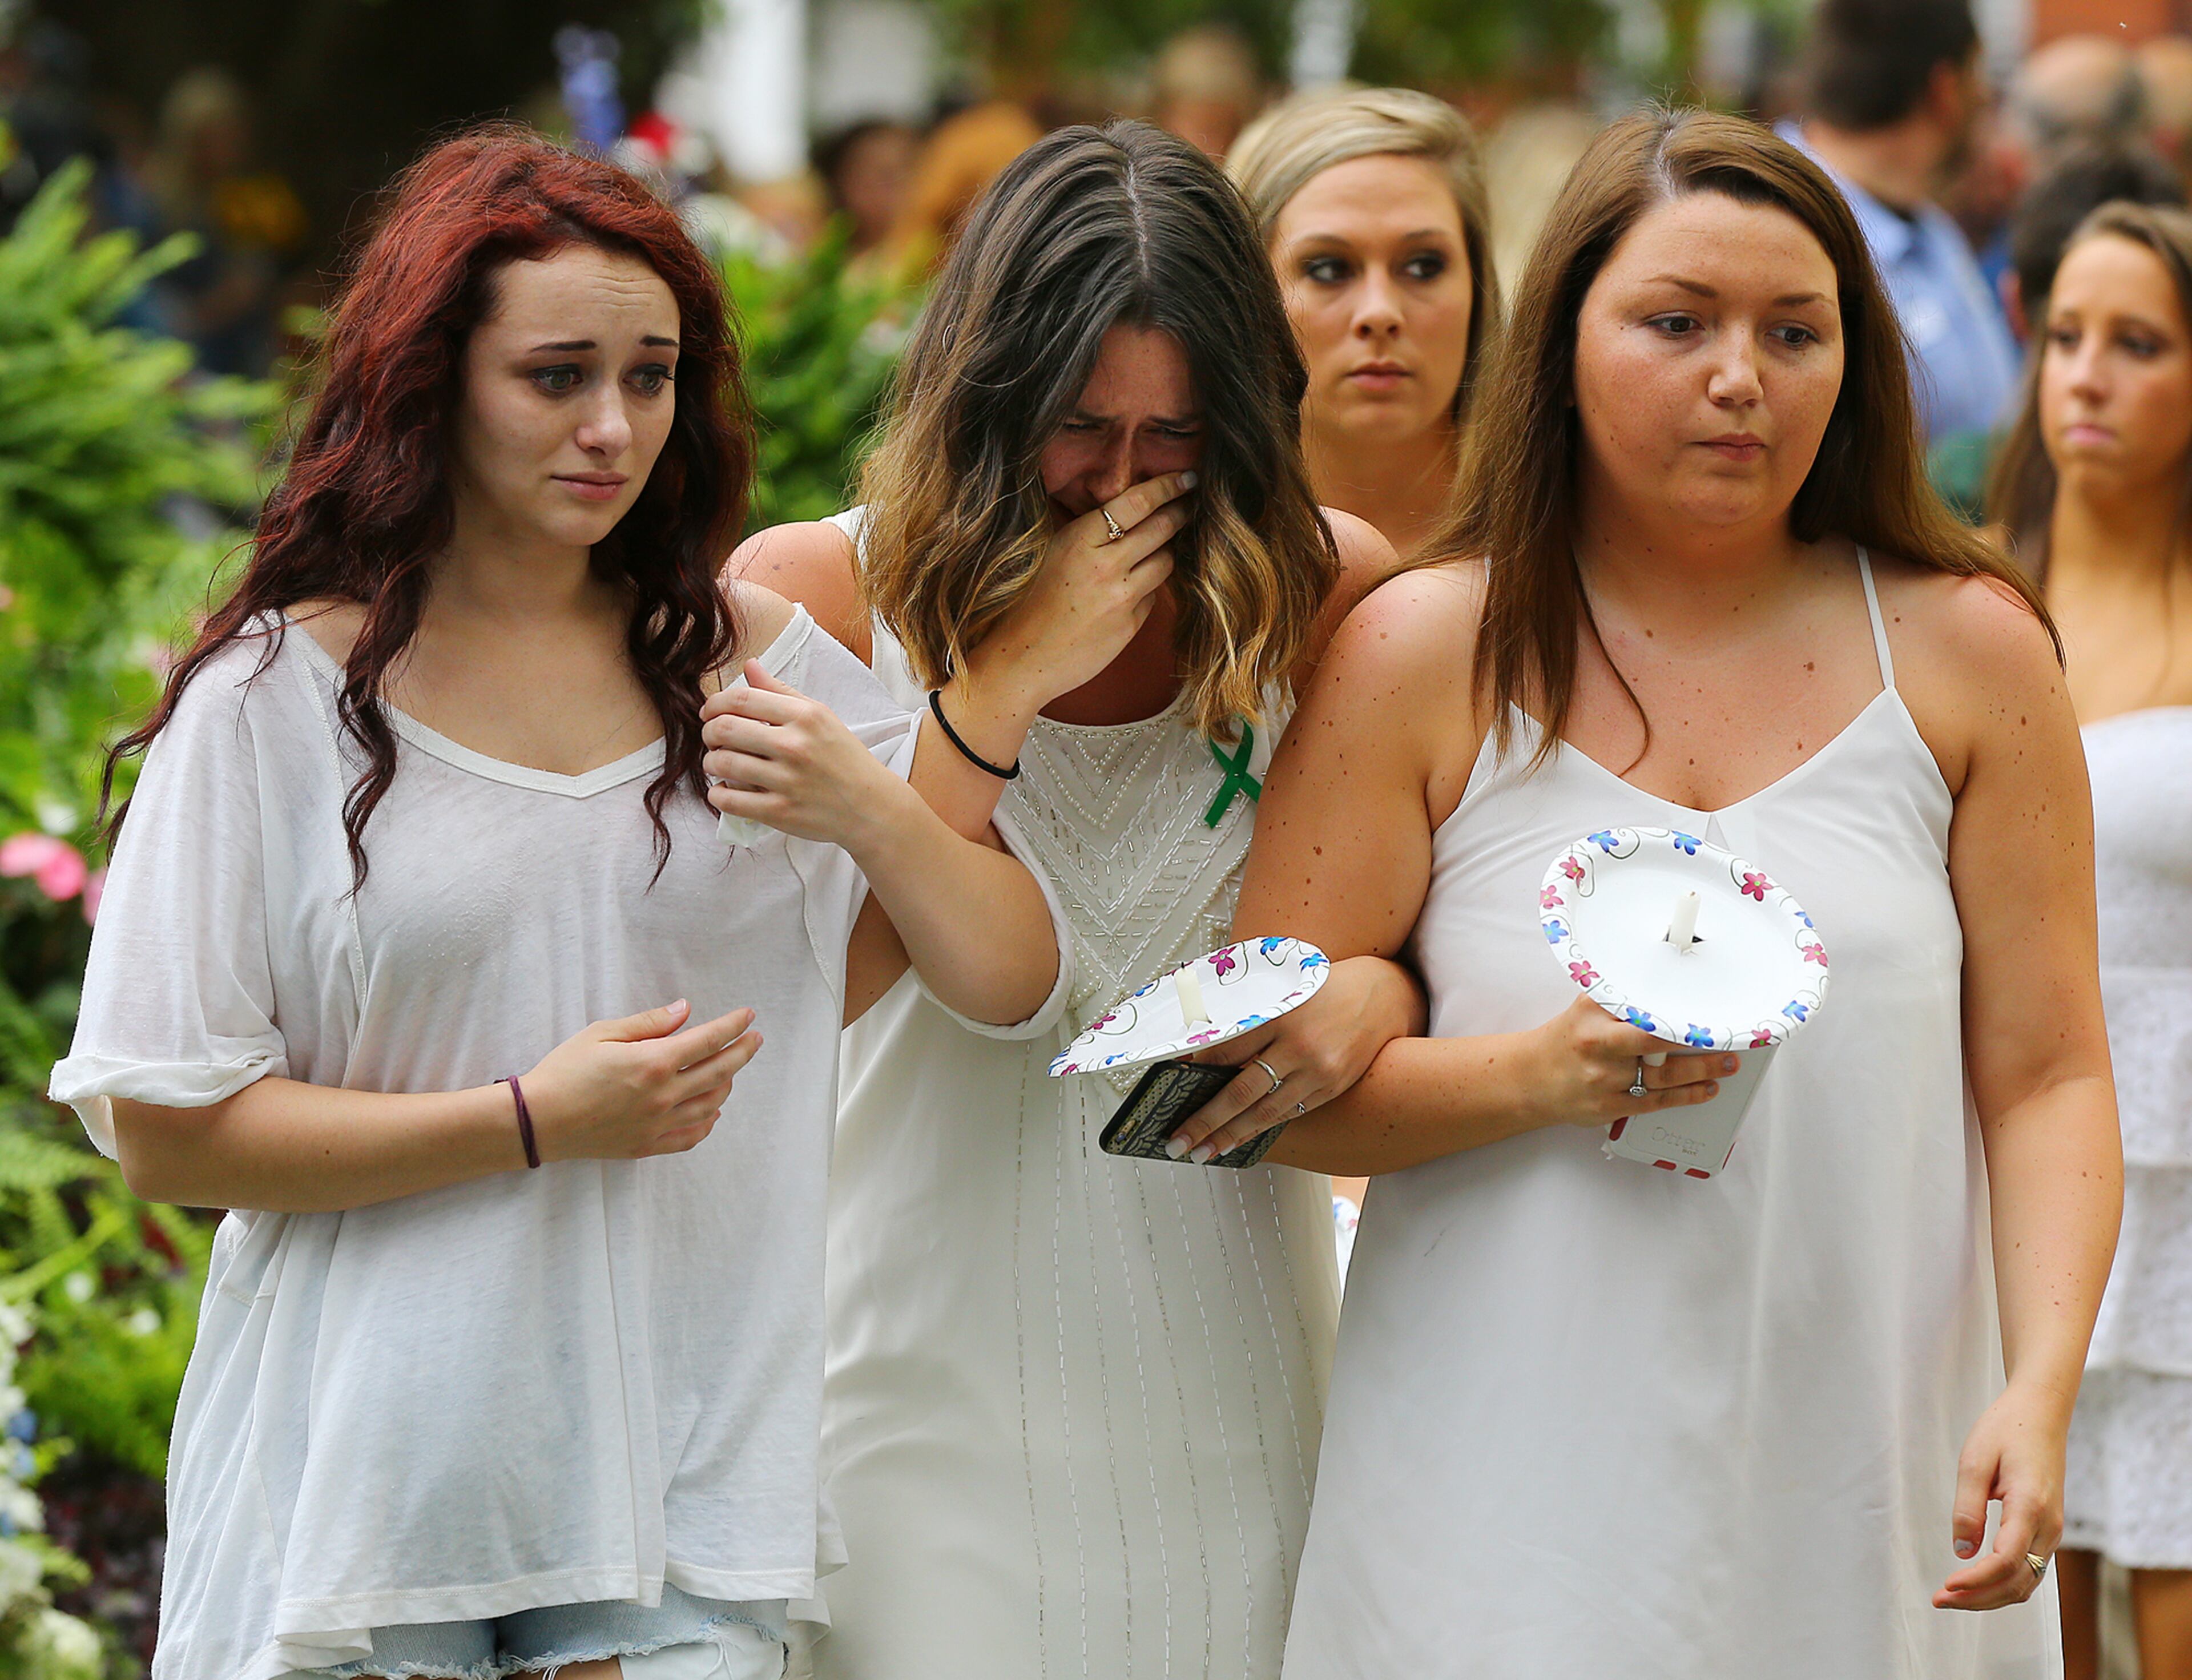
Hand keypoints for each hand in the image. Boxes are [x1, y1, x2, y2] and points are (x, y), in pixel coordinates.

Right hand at [521, 998, 761, 1160]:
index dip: (732, 1027)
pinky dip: (708, 1122)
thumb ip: (649, 1023)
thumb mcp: (602, 1033)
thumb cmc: (564, 1071)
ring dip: (727, 1085)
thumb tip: (686, 1010)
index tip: (748, 1017)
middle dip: (742, 1053)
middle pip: (719, 1072)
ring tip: (729, 1070)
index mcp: (653, 1063)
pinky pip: (691, 1136)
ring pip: (710, 1105)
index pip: (708, 1041)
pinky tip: (711, 1111)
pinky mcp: (647, 1145)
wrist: (537, 1120)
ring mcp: (657, 1124)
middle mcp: (663, 1095)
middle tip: (755, 1040)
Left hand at [704, 661, 907, 850]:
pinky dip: (718, 794)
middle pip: (724, 728)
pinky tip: (724, 790)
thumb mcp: (820, 717)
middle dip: (708, 732)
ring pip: (722, 763)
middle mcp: (795, 745)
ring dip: (710, 762)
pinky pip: (729, 800)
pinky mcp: (780, 812)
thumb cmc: (844, 759)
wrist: (871, 807)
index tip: (710, 712)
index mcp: (805, 716)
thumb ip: (781, 691)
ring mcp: (787, 780)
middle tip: (713, 739)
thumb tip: (750, 666)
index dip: (715, 703)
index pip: (741, 699)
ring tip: (718, 763)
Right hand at [961, 472, 1194, 717]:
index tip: (1187, 478)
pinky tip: (1133, 587)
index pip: (1137, 503)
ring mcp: (1121, 598)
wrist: (1022, 659)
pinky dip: (1149, 586)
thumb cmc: (1028, 602)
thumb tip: (1125, 507)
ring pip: (1166, 561)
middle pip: (1161, 528)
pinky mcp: (1130, 626)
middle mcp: (1106, 567)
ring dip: (1166, 550)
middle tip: (1188, 504)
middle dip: (1180, 512)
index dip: (1168, 486)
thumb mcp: (1051, 552)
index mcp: (1080, 541)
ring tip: (1158, 546)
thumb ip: (1087, 530)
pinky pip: (1153, 595)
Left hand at [1169, 955, 1419, 1162]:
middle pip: (1240, 1090)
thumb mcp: (1281, 991)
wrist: (1381, 997)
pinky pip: (1288, 1114)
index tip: (1172, 1087)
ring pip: (1263, 1112)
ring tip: (1202, 1151)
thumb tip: (1202, 1051)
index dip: (1195, 1071)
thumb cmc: (1323, 990)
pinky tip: (1239, 1140)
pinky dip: (1259, 1130)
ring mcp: (1316, 1071)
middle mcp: (1297, 1045)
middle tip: (1176, 1141)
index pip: (1226, 1049)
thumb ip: (1245, 1018)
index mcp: (1278, 1012)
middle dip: (1204, 1121)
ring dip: (1228, 1136)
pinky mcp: (1330, 1088)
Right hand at [1515, 994, 1733, 1129]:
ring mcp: (1605, 1079)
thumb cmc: (1568, 1039)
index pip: (1643, 1008)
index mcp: (1593, 1015)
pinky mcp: (1610, 1106)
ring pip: (1663, 1075)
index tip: (1705, 1012)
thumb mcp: (1586, 1008)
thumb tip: (1667, 985)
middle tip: (1727, 1040)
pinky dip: (1687, 1096)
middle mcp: (1599, 1045)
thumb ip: (1621, 997)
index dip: (1677, 1012)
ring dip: (1702, 1071)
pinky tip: (1706, 1089)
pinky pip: (1657, 1101)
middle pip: (1657, 1042)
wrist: (1532, 1079)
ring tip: (1728, 1065)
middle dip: (1696, 1042)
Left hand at [1934, 1381, 2069, 1610]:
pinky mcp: (2048, 1531)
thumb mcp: (1975, 1460)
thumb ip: (1968, 1507)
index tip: (1946, 1585)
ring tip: (1952, 1596)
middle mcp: (2049, 1526)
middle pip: (2017, 1582)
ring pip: (2026, 1582)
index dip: (1976, 1580)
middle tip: (1939, 1599)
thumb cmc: (2006, 1430)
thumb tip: (1961, 1550)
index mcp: (2031, 1506)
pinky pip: (2029, 1570)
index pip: (2005, 1561)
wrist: (2041, 1413)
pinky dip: (2003, 1584)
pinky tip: (1976, 1583)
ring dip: (1990, 1595)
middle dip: (1978, 1598)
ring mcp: (2053, 1531)